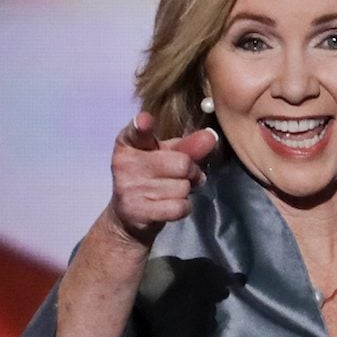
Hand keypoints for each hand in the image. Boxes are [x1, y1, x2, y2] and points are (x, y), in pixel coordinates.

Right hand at [105, 112, 218, 245]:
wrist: (129, 215)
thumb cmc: (151, 177)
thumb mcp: (166, 155)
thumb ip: (188, 145)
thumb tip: (210, 135)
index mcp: (130, 143)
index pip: (137, 131)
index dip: (142, 125)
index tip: (145, 121)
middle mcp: (125, 163)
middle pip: (182, 163)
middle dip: (190, 172)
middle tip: (181, 176)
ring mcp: (129, 188)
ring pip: (183, 187)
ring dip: (185, 191)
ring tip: (170, 192)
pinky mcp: (138, 211)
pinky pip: (179, 207)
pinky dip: (183, 207)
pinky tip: (170, 206)